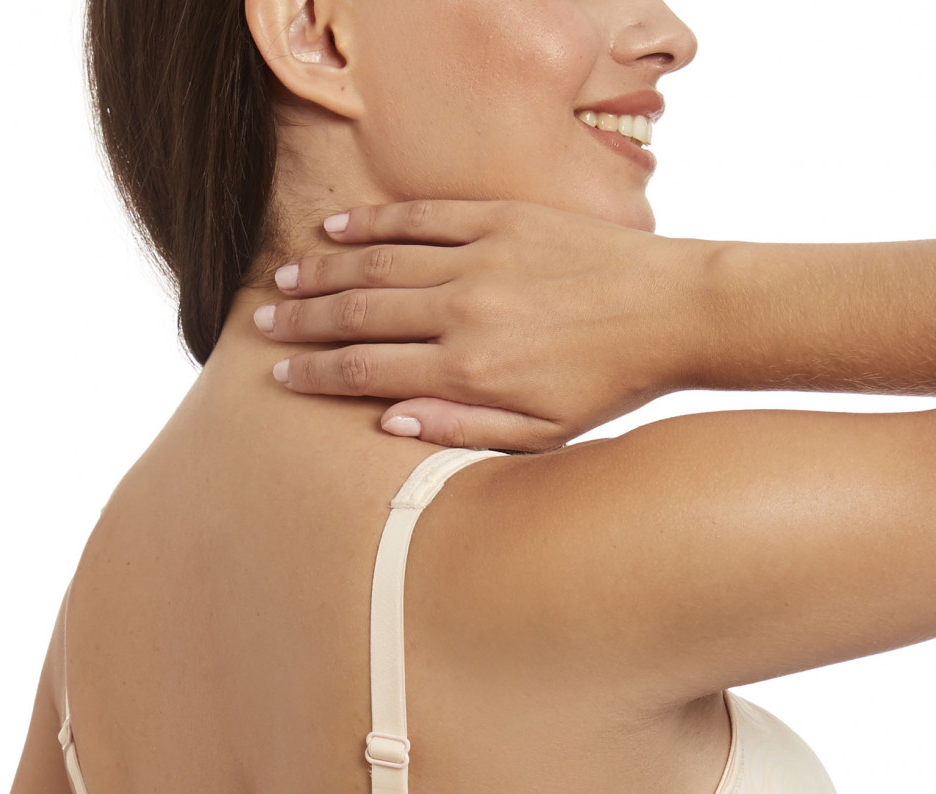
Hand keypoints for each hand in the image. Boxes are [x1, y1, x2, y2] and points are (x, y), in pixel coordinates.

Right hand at [254, 199, 716, 452]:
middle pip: (359, 314)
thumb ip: (463, 430)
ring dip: (324, 270)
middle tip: (262, 325)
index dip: (318, 374)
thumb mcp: (541, 434)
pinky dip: (373, 222)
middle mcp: (463, 311)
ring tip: (284, 280)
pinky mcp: (500, 218)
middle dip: (304, 323)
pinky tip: (338, 227)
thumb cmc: (607, 384)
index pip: (369, 370)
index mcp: (469, 371)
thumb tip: (389, 421)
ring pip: (379, 262)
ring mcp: (479, 258)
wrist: (673, 312)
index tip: (281, 376)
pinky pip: (421, 217)